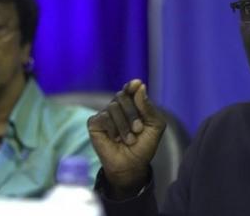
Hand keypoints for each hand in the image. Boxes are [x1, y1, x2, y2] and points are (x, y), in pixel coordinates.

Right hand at [87, 79, 165, 198]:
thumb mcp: (155, 126)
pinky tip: (116, 139)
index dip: (132, 85)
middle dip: (132, 113)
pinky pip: (103, 117)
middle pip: (122, 96)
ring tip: (129, 140)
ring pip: (113, 107)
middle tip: (138, 130)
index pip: (131, 89)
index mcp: (133, 104)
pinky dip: (112, 128)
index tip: (136, 84)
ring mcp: (105, 114)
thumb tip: (139, 85)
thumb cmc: (144, 146)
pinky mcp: (94, 123)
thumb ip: (148, 107)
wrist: (132, 165)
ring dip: (124, 125)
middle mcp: (118, 106)